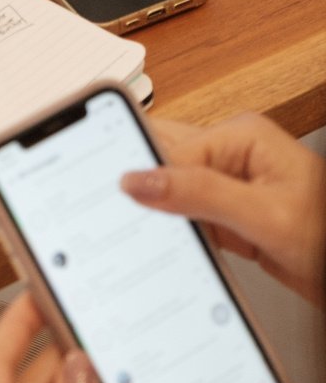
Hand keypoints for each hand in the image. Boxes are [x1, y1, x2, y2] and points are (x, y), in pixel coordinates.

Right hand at [122, 113, 325, 304]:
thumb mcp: (265, 214)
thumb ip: (201, 194)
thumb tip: (141, 180)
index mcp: (241, 136)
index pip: (170, 152)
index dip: (143, 181)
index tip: (117, 205)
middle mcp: (233, 154)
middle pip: (166, 163)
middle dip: (145, 189)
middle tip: (120, 214)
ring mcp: (229, 186)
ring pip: (173, 193)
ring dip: (162, 216)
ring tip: (152, 236)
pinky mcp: (229, 215)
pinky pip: (187, 218)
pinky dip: (177, 234)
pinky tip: (172, 246)